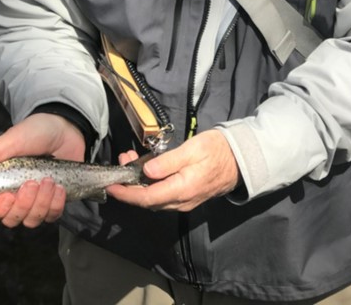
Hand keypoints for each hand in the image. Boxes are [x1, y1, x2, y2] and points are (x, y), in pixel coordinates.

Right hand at [0, 113, 85, 227]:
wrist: (67, 129)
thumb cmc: (37, 131)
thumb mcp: (15, 138)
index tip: (8, 196)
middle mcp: (14, 195)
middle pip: (10, 219)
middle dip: (23, 205)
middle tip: (32, 182)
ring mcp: (34, 200)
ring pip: (31, 220)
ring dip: (41, 203)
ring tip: (49, 180)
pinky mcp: (53, 201)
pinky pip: (51, 216)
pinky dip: (55, 204)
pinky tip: (59, 187)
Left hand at [107, 130, 239, 211]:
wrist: (240, 160)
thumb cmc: (216, 150)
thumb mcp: (192, 149)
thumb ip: (168, 162)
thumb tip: (145, 172)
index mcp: (181, 190)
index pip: (146, 198)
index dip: (126, 194)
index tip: (111, 185)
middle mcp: (181, 201)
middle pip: (147, 200)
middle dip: (130, 185)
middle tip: (122, 160)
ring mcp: (184, 201)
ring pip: (154, 197)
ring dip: (139, 182)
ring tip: (131, 159)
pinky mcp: (186, 196)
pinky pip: (163, 194)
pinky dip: (150, 182)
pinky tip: (147, 167)